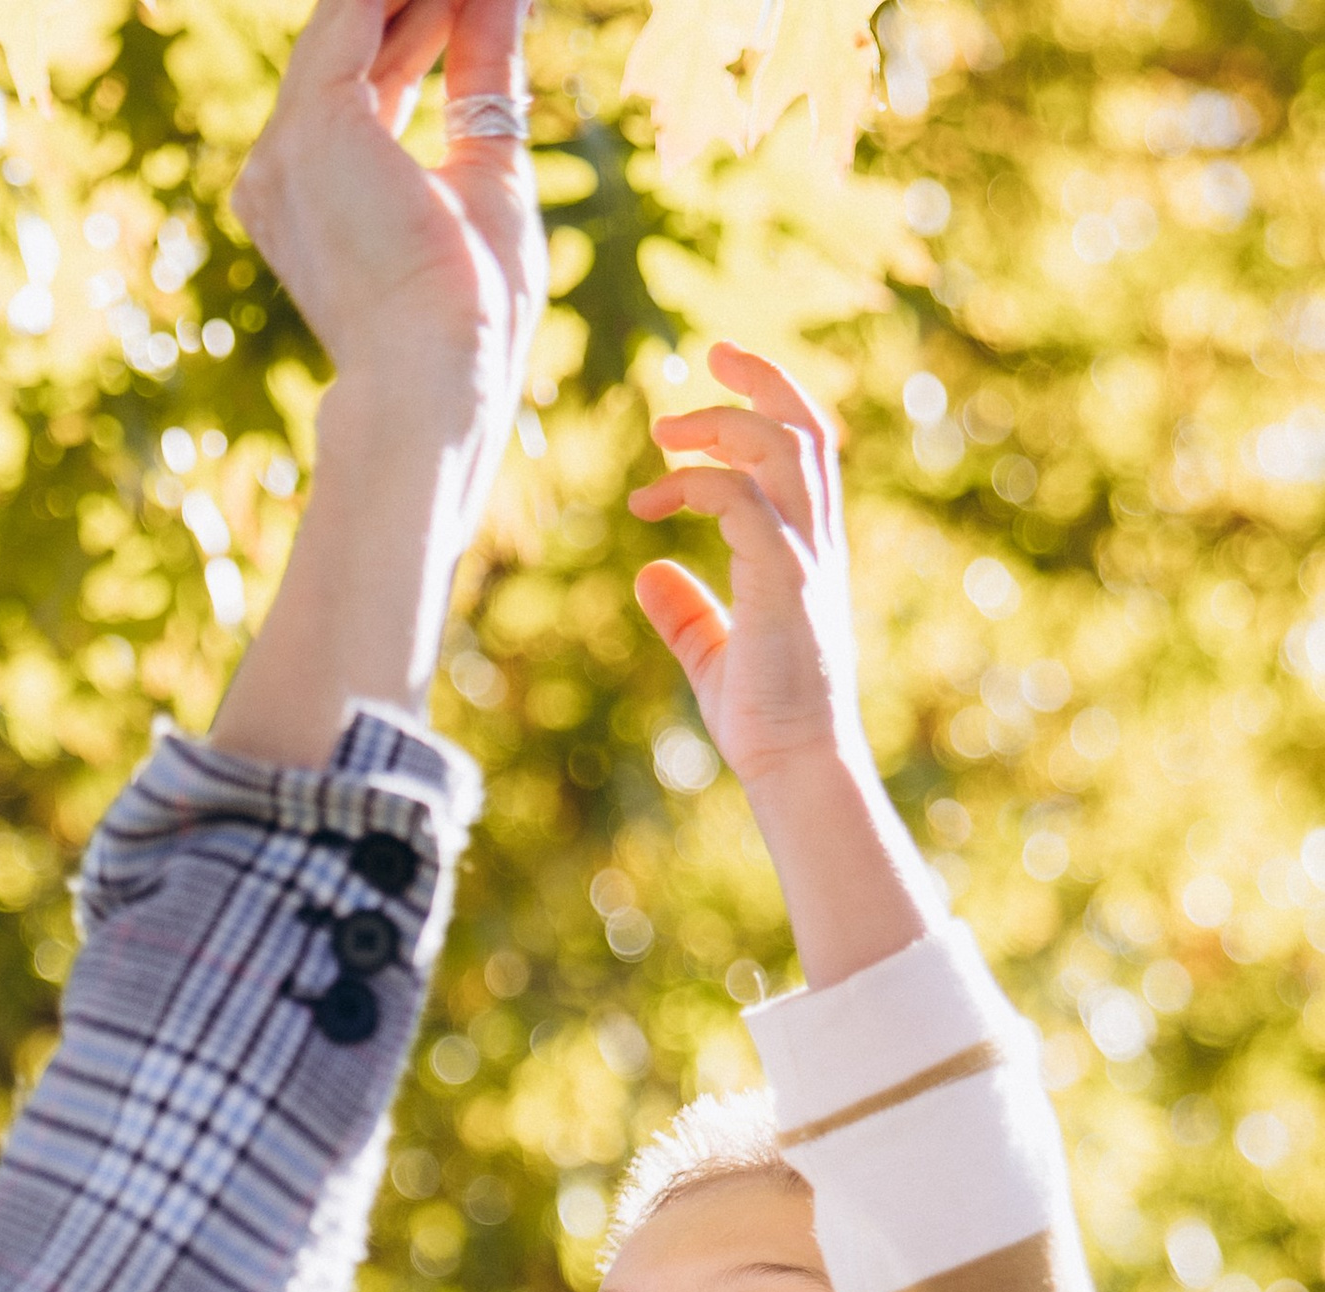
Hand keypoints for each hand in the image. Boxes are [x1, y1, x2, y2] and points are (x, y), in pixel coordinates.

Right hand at [233, 0, 545, 442]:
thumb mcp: (488, 170)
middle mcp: (284, 169)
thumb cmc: (470, 313)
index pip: (369, 78)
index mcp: (318, 194)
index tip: (478, 1)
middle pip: (352, 40)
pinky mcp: (310, 124)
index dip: (425, 20)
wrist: (436, 377)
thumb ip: (483, 76)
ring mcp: (286, 148)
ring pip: (350, 15)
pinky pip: (355, 6)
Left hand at [626, 342, 860, 786]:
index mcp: (807, 551)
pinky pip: (745, 500)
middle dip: (761, 379)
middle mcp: (816, 542)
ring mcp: (806, 557)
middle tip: (708, 354)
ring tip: (664, 429)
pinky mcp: (784, 580)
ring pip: (784, 447)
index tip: (717, 386)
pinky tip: (652, 503)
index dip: (768, 405)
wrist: (797, 765)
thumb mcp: (714, 656)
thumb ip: (686, 612)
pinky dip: (698, 486)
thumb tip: (646, 573)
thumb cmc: (763, 720)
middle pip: (806, 428)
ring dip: (723, 422)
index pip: (803, 452)